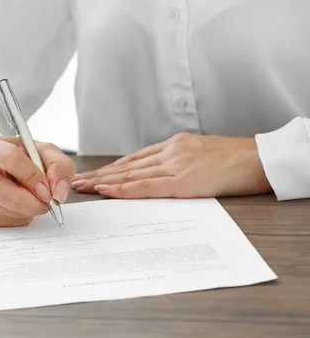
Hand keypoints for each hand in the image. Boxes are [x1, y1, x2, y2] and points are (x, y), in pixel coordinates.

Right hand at [0, 134, 75, 225]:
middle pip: (8, 195)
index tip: (47, 189)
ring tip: (29, 196)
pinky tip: (18, 203)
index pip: (11, 160)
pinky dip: (19, 216)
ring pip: (9, 211)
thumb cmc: (15, 155)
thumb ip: (58, 166)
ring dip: (28, 209)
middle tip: (46, 201)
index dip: (34, 177)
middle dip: (35, 202)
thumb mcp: (40, 150)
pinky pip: (4, 221)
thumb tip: (59, 193)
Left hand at [71, 132, 271, 198]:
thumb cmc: (235, 160)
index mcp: (174, 145)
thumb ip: (180, 161)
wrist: (260, 158)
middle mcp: (170, 152)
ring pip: (131, 174)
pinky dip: (124, 189)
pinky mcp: (183, 179)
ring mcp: (175, 164)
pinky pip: (147, 185)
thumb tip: (161, 174)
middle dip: (100, 175)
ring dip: (104, 182)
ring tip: (84, 188)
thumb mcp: (202, 154)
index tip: (93, 176)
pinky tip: (107, 191)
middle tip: (77, 182)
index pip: (134, 160)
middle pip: (126, 166)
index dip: (111, 169)